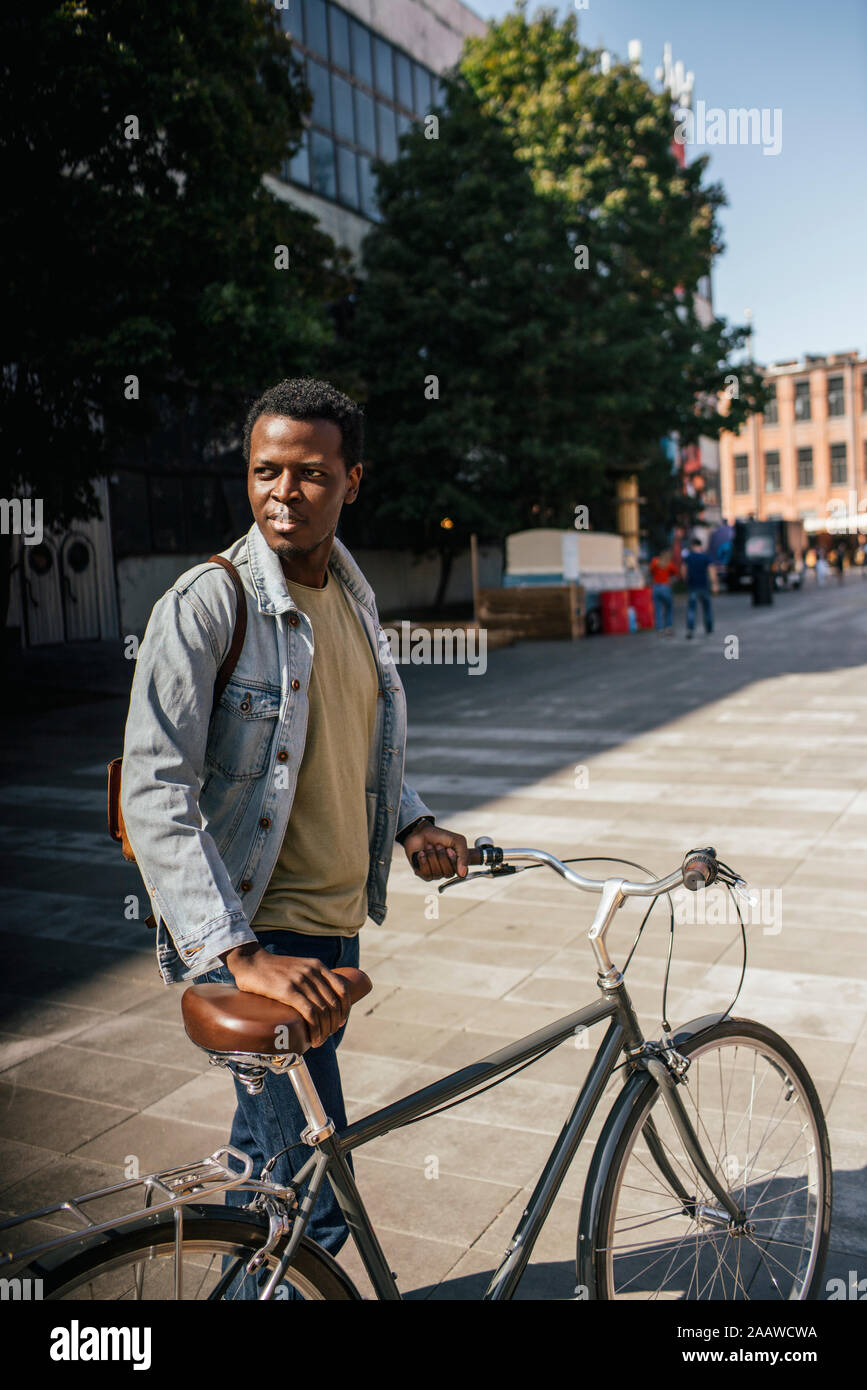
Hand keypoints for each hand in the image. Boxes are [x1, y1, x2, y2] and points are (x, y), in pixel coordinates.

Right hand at [220, 944, 351, 1048]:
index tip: (341, 1021)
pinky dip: (315, 1029)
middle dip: (334, 1023)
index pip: (342, 989)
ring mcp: (300, 980)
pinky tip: (314, 1039)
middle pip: (333, 1003)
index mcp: (317, 966)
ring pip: (323, 1011)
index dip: (345, 1009)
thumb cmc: (272, 969)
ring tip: (319, 1041)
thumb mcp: (297, 967)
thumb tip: (317, 999)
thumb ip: (308, 978)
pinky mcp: (288, 991)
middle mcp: (312, 972)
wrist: (250, 961)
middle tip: (328, 1035)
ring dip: (325, 1030)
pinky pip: (310, 1013)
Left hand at [403, 823, 468, 881]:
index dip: (453, 860)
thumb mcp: (457, 840)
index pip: (461, 873)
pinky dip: (423, 861)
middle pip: (448, 873)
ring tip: (429, 846)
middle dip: (442, 857)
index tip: (448, 849)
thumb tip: (462, 874)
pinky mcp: (424, 874)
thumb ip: (464, 856)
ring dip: (432, 856)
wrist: (421, 832)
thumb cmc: (439, 836)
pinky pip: (426, 873)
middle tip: (437, 845)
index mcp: (457, 864)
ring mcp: (436, 873)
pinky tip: (422, 853)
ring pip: (437, 873)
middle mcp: (447, 870)